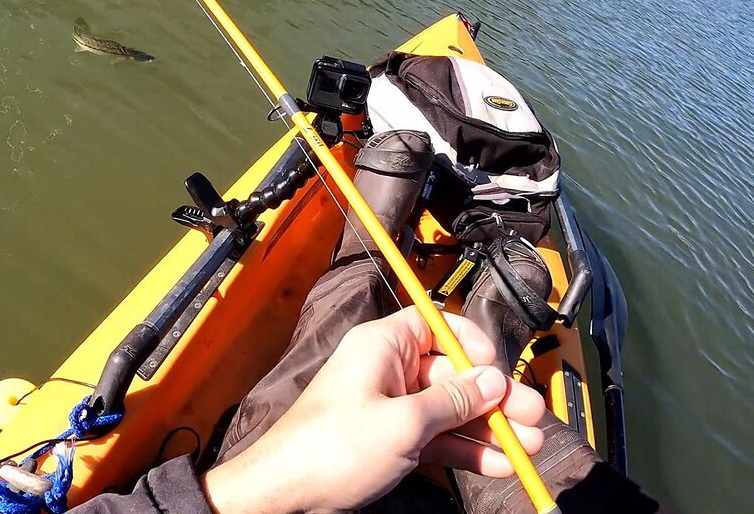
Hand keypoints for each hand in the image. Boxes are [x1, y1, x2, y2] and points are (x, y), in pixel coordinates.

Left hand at [201, 307, 546, 513]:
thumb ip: (453, 401)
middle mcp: (386, 370)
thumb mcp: (404, 423)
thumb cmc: (331, 448)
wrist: (286, 494)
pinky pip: (437, 438)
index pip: (435, 325)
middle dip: (495, 396)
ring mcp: (388, 407)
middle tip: (534, 416)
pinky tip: (500, 465)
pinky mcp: (389, 441)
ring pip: (450, 410)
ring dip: (490, 429)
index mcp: (382, 346)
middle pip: (452, 373)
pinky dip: (466, 450)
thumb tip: (492, 380)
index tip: (498, 369)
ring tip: (532, 448)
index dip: (470, 344)